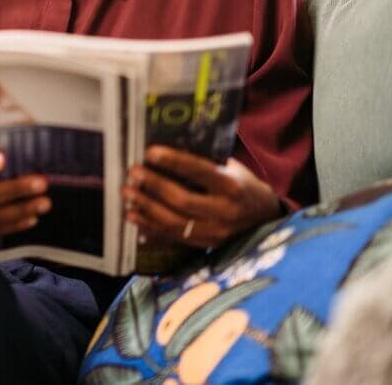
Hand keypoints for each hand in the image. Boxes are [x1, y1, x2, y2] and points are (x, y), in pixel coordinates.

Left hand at [122, 146, 281, 249]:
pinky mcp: (205, 245)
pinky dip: (150, 226)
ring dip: (146, 208)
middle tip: (133, 173)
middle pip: (183, 201)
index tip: (150, 152)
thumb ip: (204, 161)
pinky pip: (173, 237)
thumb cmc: (241, 184)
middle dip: (154, 186)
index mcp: (232, 186)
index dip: (174, 161)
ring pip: (174, 223)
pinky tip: (132, 215)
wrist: (264, 218)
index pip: (200, 172)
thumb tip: (167, 147)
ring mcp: (215, 233)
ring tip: (127, 193)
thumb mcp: (230, 168)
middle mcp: (225, 212)